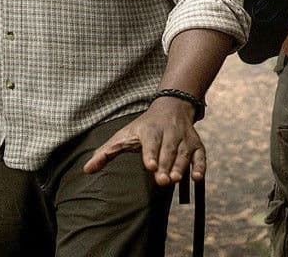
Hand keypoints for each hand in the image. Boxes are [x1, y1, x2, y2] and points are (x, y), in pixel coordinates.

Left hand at [82, 97, 204, 185]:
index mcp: (149, 131)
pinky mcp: (196, 144)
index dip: (150, 154)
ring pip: (183, 153)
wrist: (172, 106)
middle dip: (165, 165)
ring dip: (181, 167)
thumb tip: (86, 169)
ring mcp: (183, 139)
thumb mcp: (123, 136)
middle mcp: (168, 133)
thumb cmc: (143, 127)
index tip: (149, 166)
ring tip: (175, 180)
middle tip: (162, 181)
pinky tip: (198, 177)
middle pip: (168, 150)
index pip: (150, 143)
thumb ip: (105, 153)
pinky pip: (200, 155)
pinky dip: (200, 165)